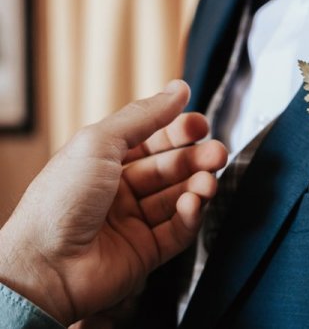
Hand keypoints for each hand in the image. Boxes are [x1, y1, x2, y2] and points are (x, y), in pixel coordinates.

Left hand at [0, 80, 227, 325]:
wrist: (43, 267)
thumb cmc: (59, 203)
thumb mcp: (99, 142)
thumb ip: (144, 116)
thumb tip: (178, 89)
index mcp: (103, 162)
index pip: (152, 140)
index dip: (178, 131)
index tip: (200, 124)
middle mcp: (120, 191)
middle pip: (171, 168)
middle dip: (197, 159)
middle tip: (217, 153)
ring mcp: (134, 222)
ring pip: (179, 198)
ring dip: (198, 186)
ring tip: (209, 181)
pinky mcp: (147, 252)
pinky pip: (178, 230)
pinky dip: (190, 216)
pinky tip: (193, 204)